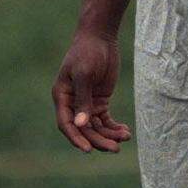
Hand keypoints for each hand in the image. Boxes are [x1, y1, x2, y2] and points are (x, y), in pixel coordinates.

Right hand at [52, 30, 131, 152]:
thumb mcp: (85, 74)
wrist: (100, 37)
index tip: (88, 150)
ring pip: (96, 127)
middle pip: (84, 129)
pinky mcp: (100, 101)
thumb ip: (83, 99)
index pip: (66, 124)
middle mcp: (72, 103)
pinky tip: (125, 131)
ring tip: (125, 138)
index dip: (76, 138)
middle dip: (99, 140)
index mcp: (62, 97)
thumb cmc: (88, 52)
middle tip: (115, 149)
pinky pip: (106, 119)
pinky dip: (114, 127)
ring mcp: (87, 103)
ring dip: (109, 135)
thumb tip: (81, 124)